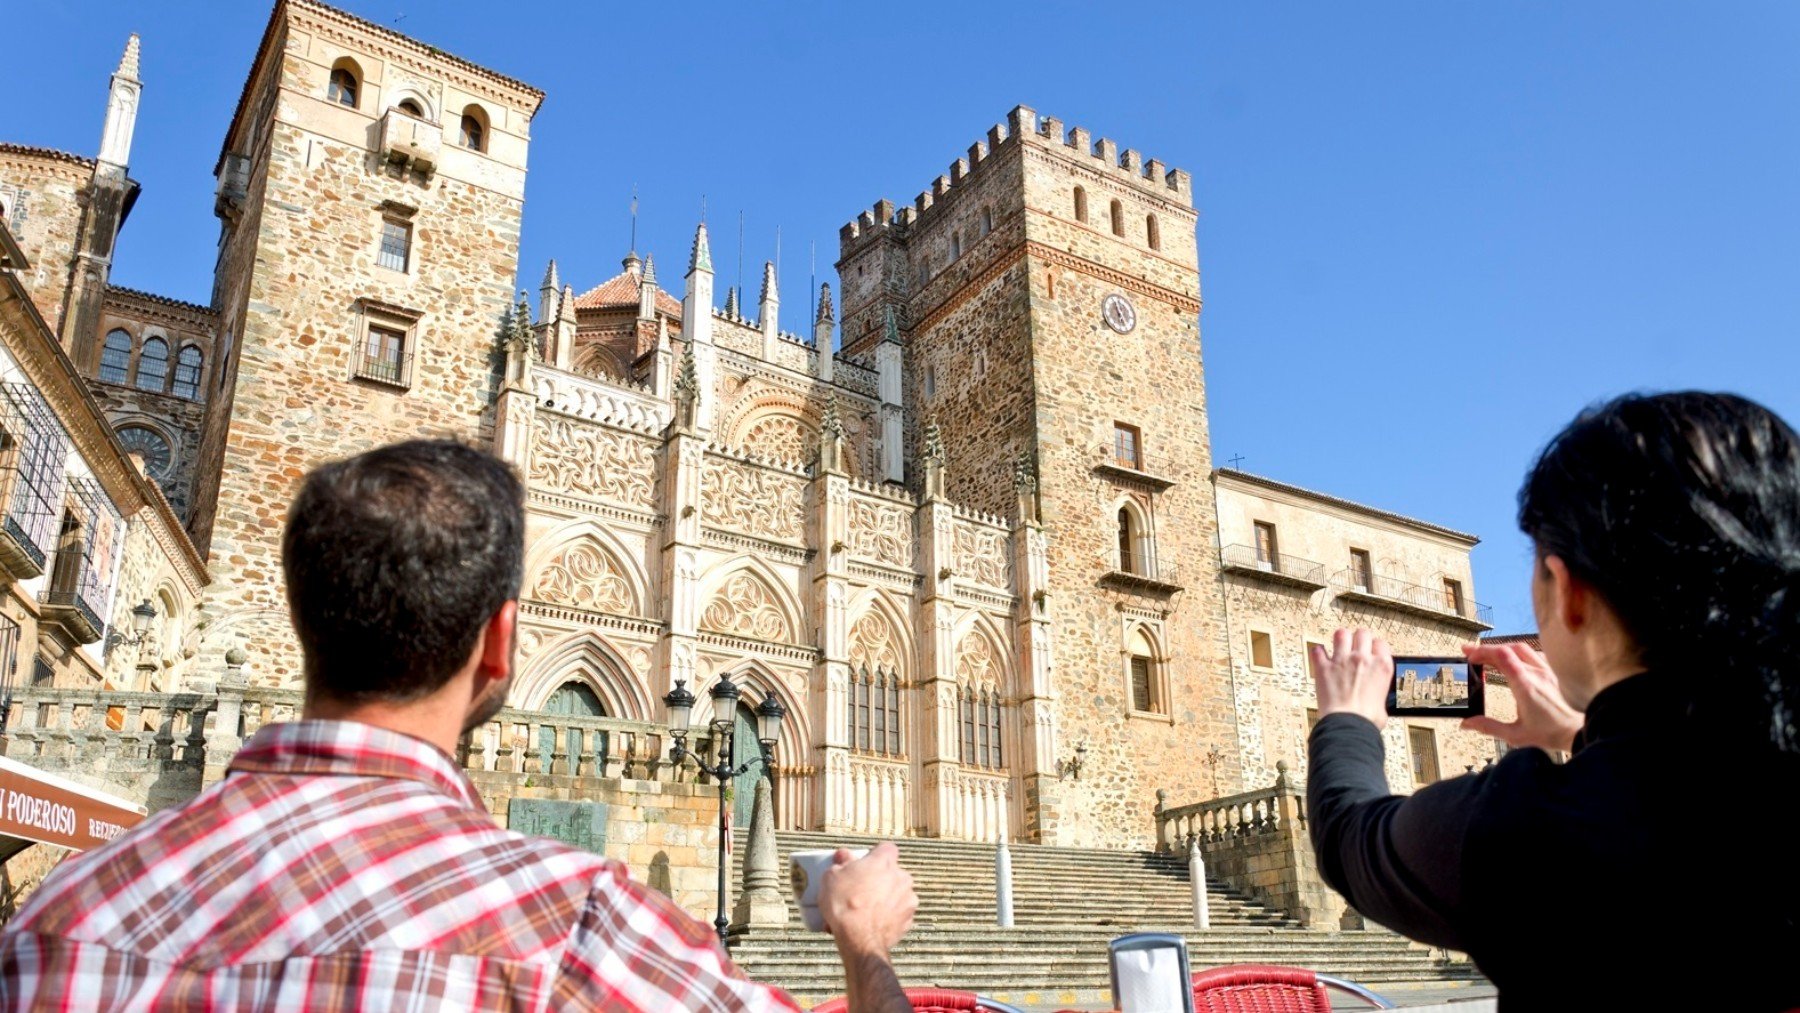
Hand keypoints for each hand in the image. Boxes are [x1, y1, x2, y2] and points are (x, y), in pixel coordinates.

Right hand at [817, 842, 916, 958]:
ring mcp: (907, 900)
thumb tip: (843, 857)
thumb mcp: (831, 877)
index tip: (863, 864)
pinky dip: (886, 918)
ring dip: (882, 900)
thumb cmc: (846, 905)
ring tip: (861, 911)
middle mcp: (901, 878)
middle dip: (877, 880)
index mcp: (884, 862)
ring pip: (894, 895)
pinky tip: (868, 924)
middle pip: (890, 873)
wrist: (859, 939)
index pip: (886, 848)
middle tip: (858, 890)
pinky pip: (896, 915)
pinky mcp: (908, 921)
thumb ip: (840, 863)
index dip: (874, 855)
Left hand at [1311, 629, 1392, 729]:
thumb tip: (1376, 700)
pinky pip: (1318, 650)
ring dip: (1340, 638)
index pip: (1381, 643)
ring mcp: (1342, 661)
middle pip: (1362, 633)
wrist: (1348, 724)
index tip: (1371, 651)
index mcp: (1381, 666)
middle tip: (1355, 645)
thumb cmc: (1367, 719)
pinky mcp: (1324, 668)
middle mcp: (1362, 659)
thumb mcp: (1384, 704)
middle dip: (1358, 638)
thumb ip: (1379, 694)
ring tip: (1339, 644)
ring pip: (1341, 634)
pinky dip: (1318, 652)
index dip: (1375, 646)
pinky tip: (1320, 655)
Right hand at [1461, 641, 1582, 753]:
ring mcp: (1547, 671)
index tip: (1469, 656)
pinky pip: (1535, 654)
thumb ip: (1488, 727)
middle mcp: (1536, 674)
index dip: (1483, 651)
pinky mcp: (1553, 673)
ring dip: (1503, 649)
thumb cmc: (1550, 734)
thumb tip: (1466, 723)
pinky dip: (1520, 653)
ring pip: (1522, 648)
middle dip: (1487, 649)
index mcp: (1525, 686)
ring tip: (1490, 656)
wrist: (1578, 732)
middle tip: (1471, 653)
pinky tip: (1515, 661)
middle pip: (1509, 649)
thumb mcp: (1515, 735)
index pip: (1502, 656)